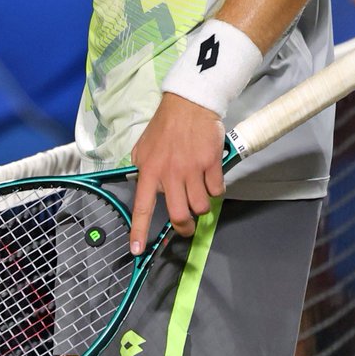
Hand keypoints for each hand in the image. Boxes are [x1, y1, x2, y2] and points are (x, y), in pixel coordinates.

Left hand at [127, 94, 224, 254]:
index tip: (137, 250)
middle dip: (185, 227)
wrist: (188, 105)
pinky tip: (209, 176)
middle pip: (179, 215)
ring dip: (202, 205)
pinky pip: (217, 191)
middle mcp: (169, 173)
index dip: (138, 230)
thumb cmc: (165, 126)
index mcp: (148, 169)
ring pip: (201, 207)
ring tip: (198, 191)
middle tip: (187, 226)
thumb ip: (143, 168)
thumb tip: (142, 186)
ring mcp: (191, 170)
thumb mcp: (143, 146)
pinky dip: (215, 189)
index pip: (141, 205)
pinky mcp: (211, 165)